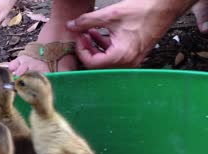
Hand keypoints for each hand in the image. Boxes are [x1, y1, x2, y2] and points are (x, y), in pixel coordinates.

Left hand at [66, 0, 191, 68]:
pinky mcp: (133, 54)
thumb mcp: (110, 15)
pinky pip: (114, 55)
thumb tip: (71, 25)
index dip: (81, 50)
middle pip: (97, 64)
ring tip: (88, 32)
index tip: (79, 37)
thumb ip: (87, 21)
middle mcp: (127, 62)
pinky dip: (104, 46)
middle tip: (81, 35)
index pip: (92, 63)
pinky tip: (98, 33)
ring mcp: (131, 60)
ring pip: (105, 60)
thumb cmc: (143, 11)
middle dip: (87, 49)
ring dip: (94, 47)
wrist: (165, 7)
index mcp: (121, 56)